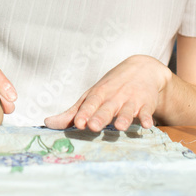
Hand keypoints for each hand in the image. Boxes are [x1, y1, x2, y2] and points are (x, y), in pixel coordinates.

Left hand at [43, 55, 170, 131]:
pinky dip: (148, 118)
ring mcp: (131, 100)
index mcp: (98, 95)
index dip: (83, 113)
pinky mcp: (146, 104)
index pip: (89, 104)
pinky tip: (148, 125)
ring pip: (127, 110)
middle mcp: (113, 97)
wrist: (141, 69)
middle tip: (93, 126)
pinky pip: (147, 112)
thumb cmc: (110, 89)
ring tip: (120, 126)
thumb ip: (71, 113)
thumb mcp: (90, 97)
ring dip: (124, 118)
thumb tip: (47, 123)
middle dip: (100, 117)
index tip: (78, 123)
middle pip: (106, 108)